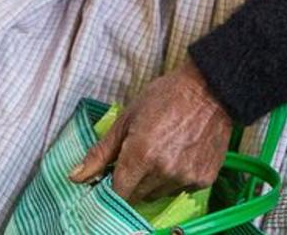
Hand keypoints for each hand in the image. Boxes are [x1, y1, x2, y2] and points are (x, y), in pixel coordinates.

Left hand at [70, 61, 231, 204]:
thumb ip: (101, 152)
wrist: (211, 88)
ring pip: (158, 194)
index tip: (113, 174)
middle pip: (137, 196)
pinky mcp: (203, 179)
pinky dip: (176, 178)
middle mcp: (164, 171)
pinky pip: (180, 189)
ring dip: (154, 181)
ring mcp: (186, 177)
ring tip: (163, 151)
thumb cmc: (166, 96)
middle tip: (140, 156)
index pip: (118, 193)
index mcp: (141, 155)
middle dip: (132, 181)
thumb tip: (76, 177)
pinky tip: (180, 154)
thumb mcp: (127, 118)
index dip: (112, 185)